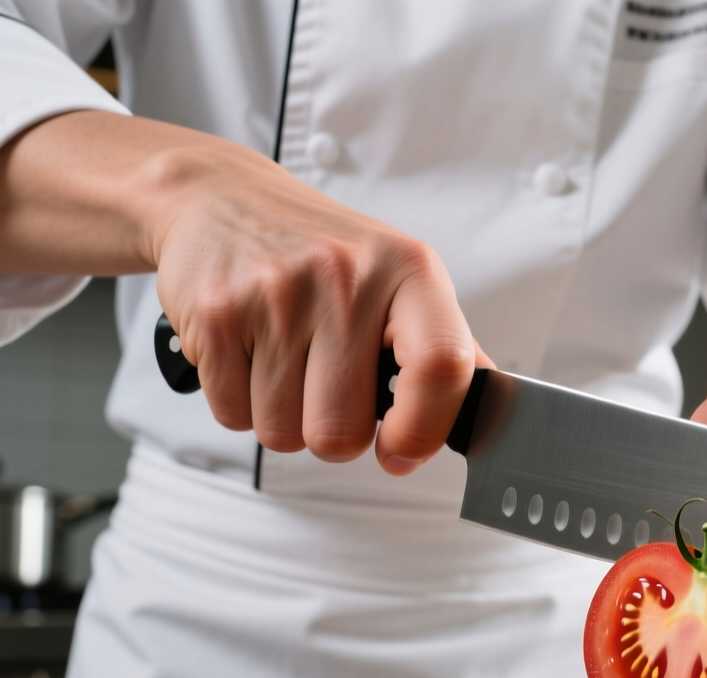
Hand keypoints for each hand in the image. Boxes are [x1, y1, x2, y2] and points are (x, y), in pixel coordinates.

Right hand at [147, 145, 487, 474]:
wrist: (222, 197)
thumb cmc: (323, 253)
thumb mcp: (400, 279)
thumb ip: (446, 349)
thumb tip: (488, 420)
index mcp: (410, 271)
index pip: (442, 367)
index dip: (424, 430)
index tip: (401, 450)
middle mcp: (346, 277)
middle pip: (342, 432)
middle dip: (332, 432)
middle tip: (326, 386)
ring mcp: (277, 294)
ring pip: (282, 433)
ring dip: (282, 417)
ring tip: (284, 359)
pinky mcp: (217, 314)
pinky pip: (233, 417)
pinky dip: (239, 402)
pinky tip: (249, 352)